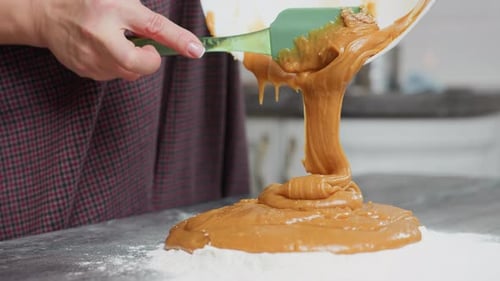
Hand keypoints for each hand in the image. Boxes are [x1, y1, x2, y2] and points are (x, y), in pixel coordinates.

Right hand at [32, 0, 204, 80]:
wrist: (48, 14)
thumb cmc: (90, 3)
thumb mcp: (120, 1)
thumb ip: (146, 20)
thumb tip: (178, 41)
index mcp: (112, 10)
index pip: (153, 26)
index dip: (177, 39)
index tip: (196, 50)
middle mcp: (100, 37)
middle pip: (140, 64)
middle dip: (149, 59)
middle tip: (144, 46)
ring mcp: (90, 58)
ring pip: (129, 73)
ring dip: (132, 61)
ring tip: (115, 41)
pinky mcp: (86, 71)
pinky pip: (114, 75)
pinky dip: (118, 65)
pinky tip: (104, 49)